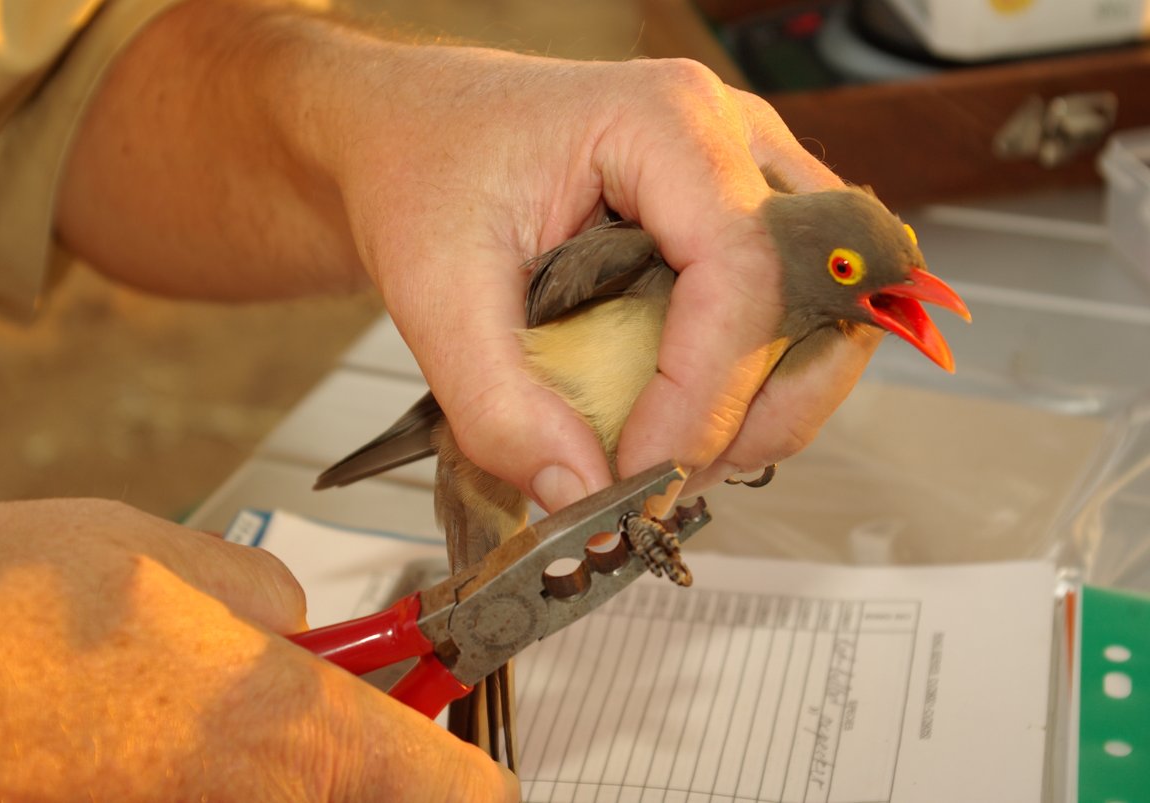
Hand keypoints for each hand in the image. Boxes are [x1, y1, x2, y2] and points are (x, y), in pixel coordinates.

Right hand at [0, 499, 516, 801]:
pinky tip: (157, 721)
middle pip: (367, 794)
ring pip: (287, 792)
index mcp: (291, 736)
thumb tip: (290, 628)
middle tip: (332, 694)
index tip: (470, 748)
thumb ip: (269, 599)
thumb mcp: (179, 560)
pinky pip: (218, 792)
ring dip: (277, 756)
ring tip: (213, 693)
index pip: (454, 793)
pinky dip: (209, 767)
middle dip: (363, 752)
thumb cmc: (4, 614)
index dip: (472, 772)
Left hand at [58, 0, 878, 508]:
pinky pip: (791, 315)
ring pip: (823, 311)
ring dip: (763, 406)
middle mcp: (730, 138)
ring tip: (666, 457)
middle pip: (815, 295)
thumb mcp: (435, 292)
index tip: (640, 473)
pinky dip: (751, 385)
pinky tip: (679, 419)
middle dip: (757, 412)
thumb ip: (499, 406)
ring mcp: (747, 176)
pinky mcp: (738, 221)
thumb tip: (581, 496)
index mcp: (665, 122)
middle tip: (665, 480)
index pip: (741, 274)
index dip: (706, 396)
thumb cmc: (426, 171)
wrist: (415, 134)